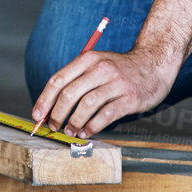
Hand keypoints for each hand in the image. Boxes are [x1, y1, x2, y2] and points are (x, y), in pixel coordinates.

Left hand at [29, 44, 179, 137]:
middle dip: (57, 114)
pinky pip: (106, 115)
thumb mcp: (97, 64)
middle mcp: (100, 68)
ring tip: (70, 131)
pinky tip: (87, 132)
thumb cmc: (120, 69)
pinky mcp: (129, 98)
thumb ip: (77, 80)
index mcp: (88, 58)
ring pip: (86, 105)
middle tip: (53, 126)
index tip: (37, 115)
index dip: (44, 100)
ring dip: (74, 122)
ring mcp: (116, 83)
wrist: (154, 63)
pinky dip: (92, 126)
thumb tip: (52, 106)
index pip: (58, 79)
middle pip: (69, 93)